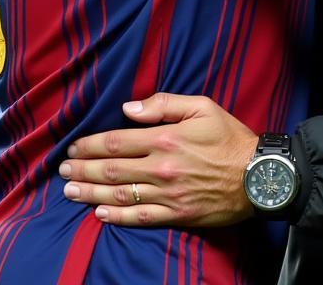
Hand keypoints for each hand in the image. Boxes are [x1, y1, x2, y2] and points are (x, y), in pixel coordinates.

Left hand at [58, 93, 257, 227]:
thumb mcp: (203, 107)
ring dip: (90, 193)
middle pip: (111, 170)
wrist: (259, 175)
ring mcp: (167, 194)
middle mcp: (162, 167)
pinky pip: (139, 218)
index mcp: (166, 138)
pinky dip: (115, 217)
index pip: (116, 142)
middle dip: (82, 170)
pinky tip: (99, 214)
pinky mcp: (176, 215)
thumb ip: (164, 104)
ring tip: (70, 191)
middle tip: (62, 171)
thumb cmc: (231, 138)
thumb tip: (128, 109)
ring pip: (119, 195)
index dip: (90, 146)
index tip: (74, 148)